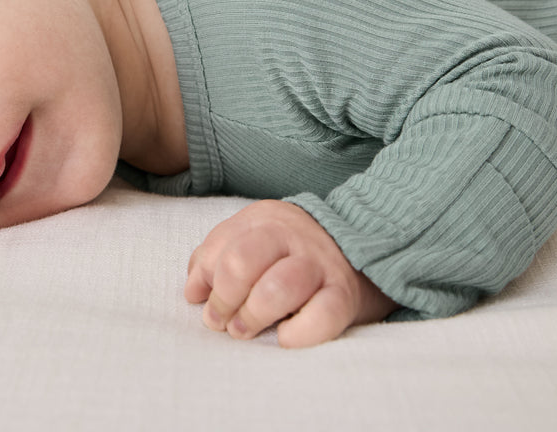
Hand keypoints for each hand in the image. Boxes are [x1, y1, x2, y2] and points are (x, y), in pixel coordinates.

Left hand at [184, 200, 398, 347]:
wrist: (364, 249)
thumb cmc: (293, 254)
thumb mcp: (254, 240)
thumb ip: (217, 257)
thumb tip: (193, 293)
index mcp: (263, 219)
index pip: (220, 247)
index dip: (206, 282)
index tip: (205, 304)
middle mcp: (291, 235)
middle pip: (242, 262)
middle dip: (225, 299)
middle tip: (224, 323)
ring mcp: (319, 263)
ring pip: (277, 288)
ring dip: (253, 316)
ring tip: (245, 331)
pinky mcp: (345, 294)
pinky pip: (321, 316)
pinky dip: (298, 334)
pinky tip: (285, 337)